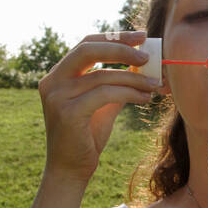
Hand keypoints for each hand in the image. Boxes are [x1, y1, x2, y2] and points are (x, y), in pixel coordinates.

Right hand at [38, 31, 162, 184]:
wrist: (71, 171)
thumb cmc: (86, 137)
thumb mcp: (102, 103)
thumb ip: (116, 82)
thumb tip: (143, 64)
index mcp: (57, 75)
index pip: (86, 44)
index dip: (115, 37)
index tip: (141, 36)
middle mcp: (52, 81)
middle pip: (89, 49)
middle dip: (122, 48)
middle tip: (149, 56)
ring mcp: (57, 96)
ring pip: (103, 75)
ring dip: (134, 78)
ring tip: (155, 86)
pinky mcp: (69, 112)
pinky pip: (106, 94)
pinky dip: (129, 93)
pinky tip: (145, 98)